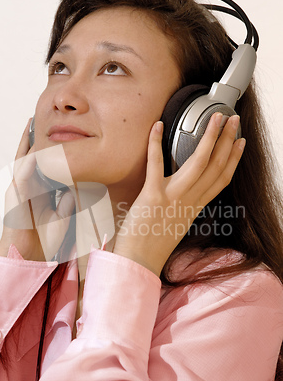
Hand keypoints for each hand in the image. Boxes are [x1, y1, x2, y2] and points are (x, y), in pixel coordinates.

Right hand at [0, 118, 74, 260]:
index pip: (45, 165)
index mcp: (39, 192)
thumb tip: (75, 189)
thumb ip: (67, 202)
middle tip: (41, 118)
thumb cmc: (45, 240)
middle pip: (32, 157)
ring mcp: (20, 189)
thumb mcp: (62, 217)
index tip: (59, 135)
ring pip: (24, 159)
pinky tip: (32, 143)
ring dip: (27, 141)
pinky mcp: (14, 194)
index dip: (50, 150)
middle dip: (36, 139)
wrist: (29, 256)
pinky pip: (20, 171)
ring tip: (32, 122)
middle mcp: (28, 188)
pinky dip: (26, 157)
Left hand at [113, 113, 245, 276]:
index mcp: (195, 207)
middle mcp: (188, 200)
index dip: (233, 159)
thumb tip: (183, 193)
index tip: (240, 143)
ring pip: (198, 162)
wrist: (139, 262)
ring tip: (215, 118)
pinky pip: (156, 163)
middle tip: (233, 120)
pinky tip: (158, 126)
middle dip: (227, 139)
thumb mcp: (176, 224)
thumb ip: (183, 207)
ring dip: (209, 137)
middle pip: (215, 166)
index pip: (221, 179)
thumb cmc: (153, 245)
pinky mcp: (152, 195)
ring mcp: (172, 197)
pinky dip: (155, 143)